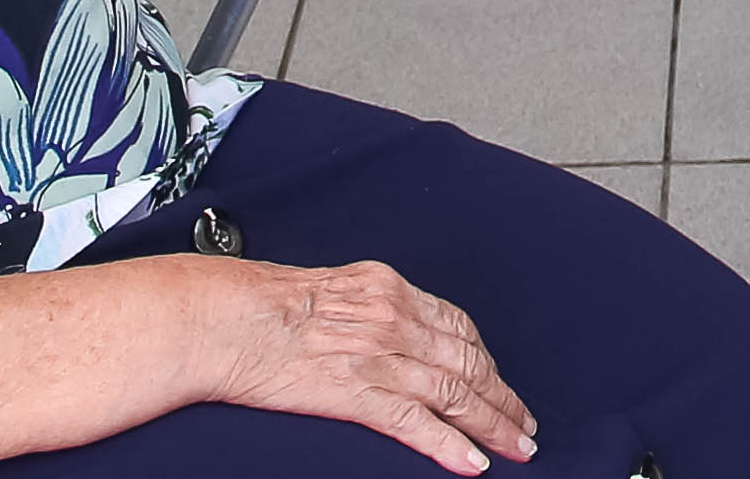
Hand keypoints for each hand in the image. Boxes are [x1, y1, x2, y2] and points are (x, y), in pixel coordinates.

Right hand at [207, 255, 536, 472]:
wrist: (226, 318)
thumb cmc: (264, 302)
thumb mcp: (334, 287)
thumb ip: (372, 307)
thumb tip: (394, 329)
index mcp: (390, 289)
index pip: (459, 328)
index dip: (487, 361)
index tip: (500, 381)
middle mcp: (395, 319)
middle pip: (469, 362)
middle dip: (503, 397)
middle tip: (523, 423)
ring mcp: (380, 357)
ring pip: (456, 393)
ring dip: (492, 424)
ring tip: (514, 447)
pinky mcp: (358, 393)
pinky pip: (417, 423)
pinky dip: (451, 445)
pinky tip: (471, 462)